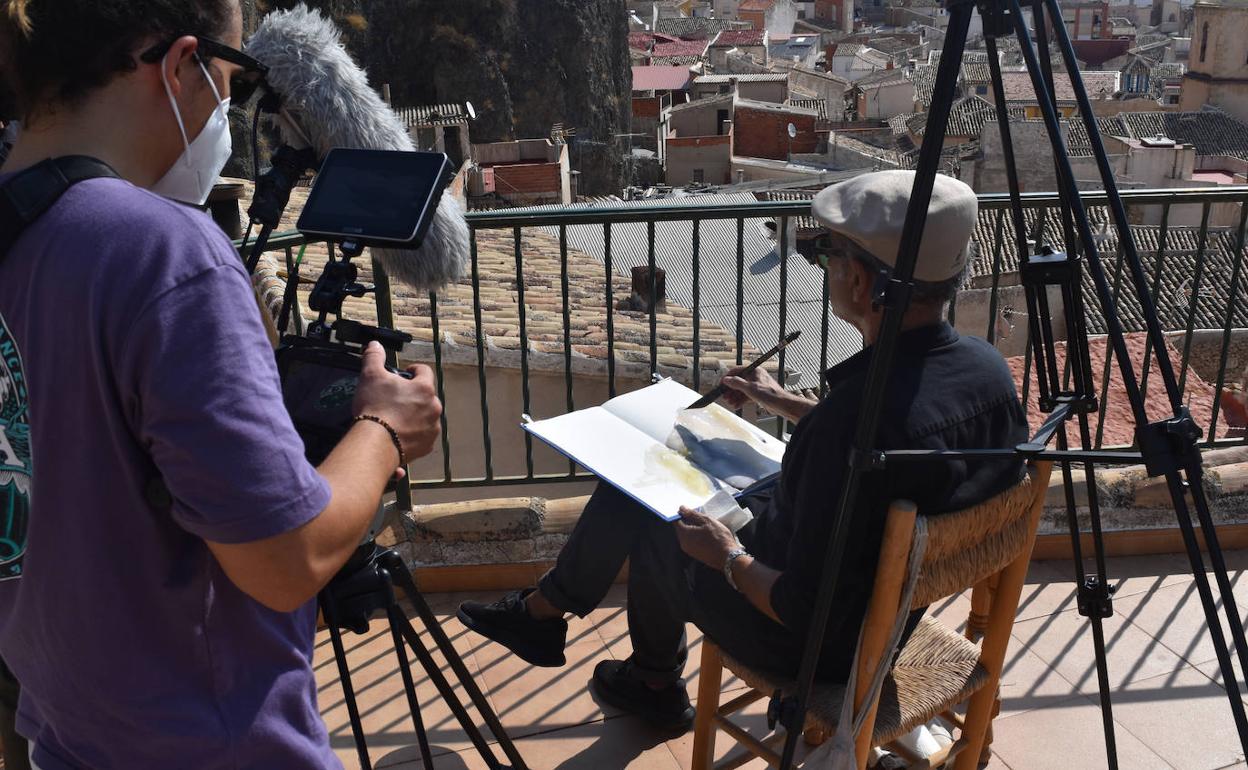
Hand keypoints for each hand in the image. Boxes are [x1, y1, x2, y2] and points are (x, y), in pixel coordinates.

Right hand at [353, 342, 442, 463]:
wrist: (375, 443)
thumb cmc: (375, 407)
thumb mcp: (370, 376)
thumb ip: (374, 357)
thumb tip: (374, 345)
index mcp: (424, 388)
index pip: (424, 371)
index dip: (413, 370)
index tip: (404, 373)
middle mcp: (434, 408)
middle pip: (426, 395)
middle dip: (413, 395)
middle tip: (395, 398)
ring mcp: (432, 428)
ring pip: (425, 416)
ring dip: (415, 415)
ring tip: (396, 418)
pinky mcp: (427, 446)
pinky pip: (422, 436)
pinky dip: (413, 434)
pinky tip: (398, 434)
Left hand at [674, 506, 739, 569]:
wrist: (728, 557)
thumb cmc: (718, 538)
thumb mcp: (707, 521)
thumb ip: (692, 514)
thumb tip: (681, 509)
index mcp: (684, 534)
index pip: (676, 521)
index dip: (681, 513)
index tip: (689, 510)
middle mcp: (684, 543)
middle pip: (681, 528)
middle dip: (688, 521)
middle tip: (701, 517)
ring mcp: (689, 550)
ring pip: (687, 535)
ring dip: (694, 529)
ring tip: (706, 526)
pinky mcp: (696, 555)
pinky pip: (692, 542)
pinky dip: (697, 536)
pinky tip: (707, 535)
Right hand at [720, 365, 782, 410]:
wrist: (781, 404)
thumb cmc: (769, 393)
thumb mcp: (749, 388)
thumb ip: (736, 383)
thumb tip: (727, 379)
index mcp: (754, 370)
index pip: (737, 370)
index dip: (728, 377)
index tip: (721, 384)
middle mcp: (755, 377)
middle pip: (739, 381)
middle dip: (731, 390)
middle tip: (724, 396)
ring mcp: (757, 386)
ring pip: (742, 390)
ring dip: (735, 396)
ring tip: (729, 402)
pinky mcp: (759, 394)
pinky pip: (747, 396)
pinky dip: (741, 400)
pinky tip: (736, 405)